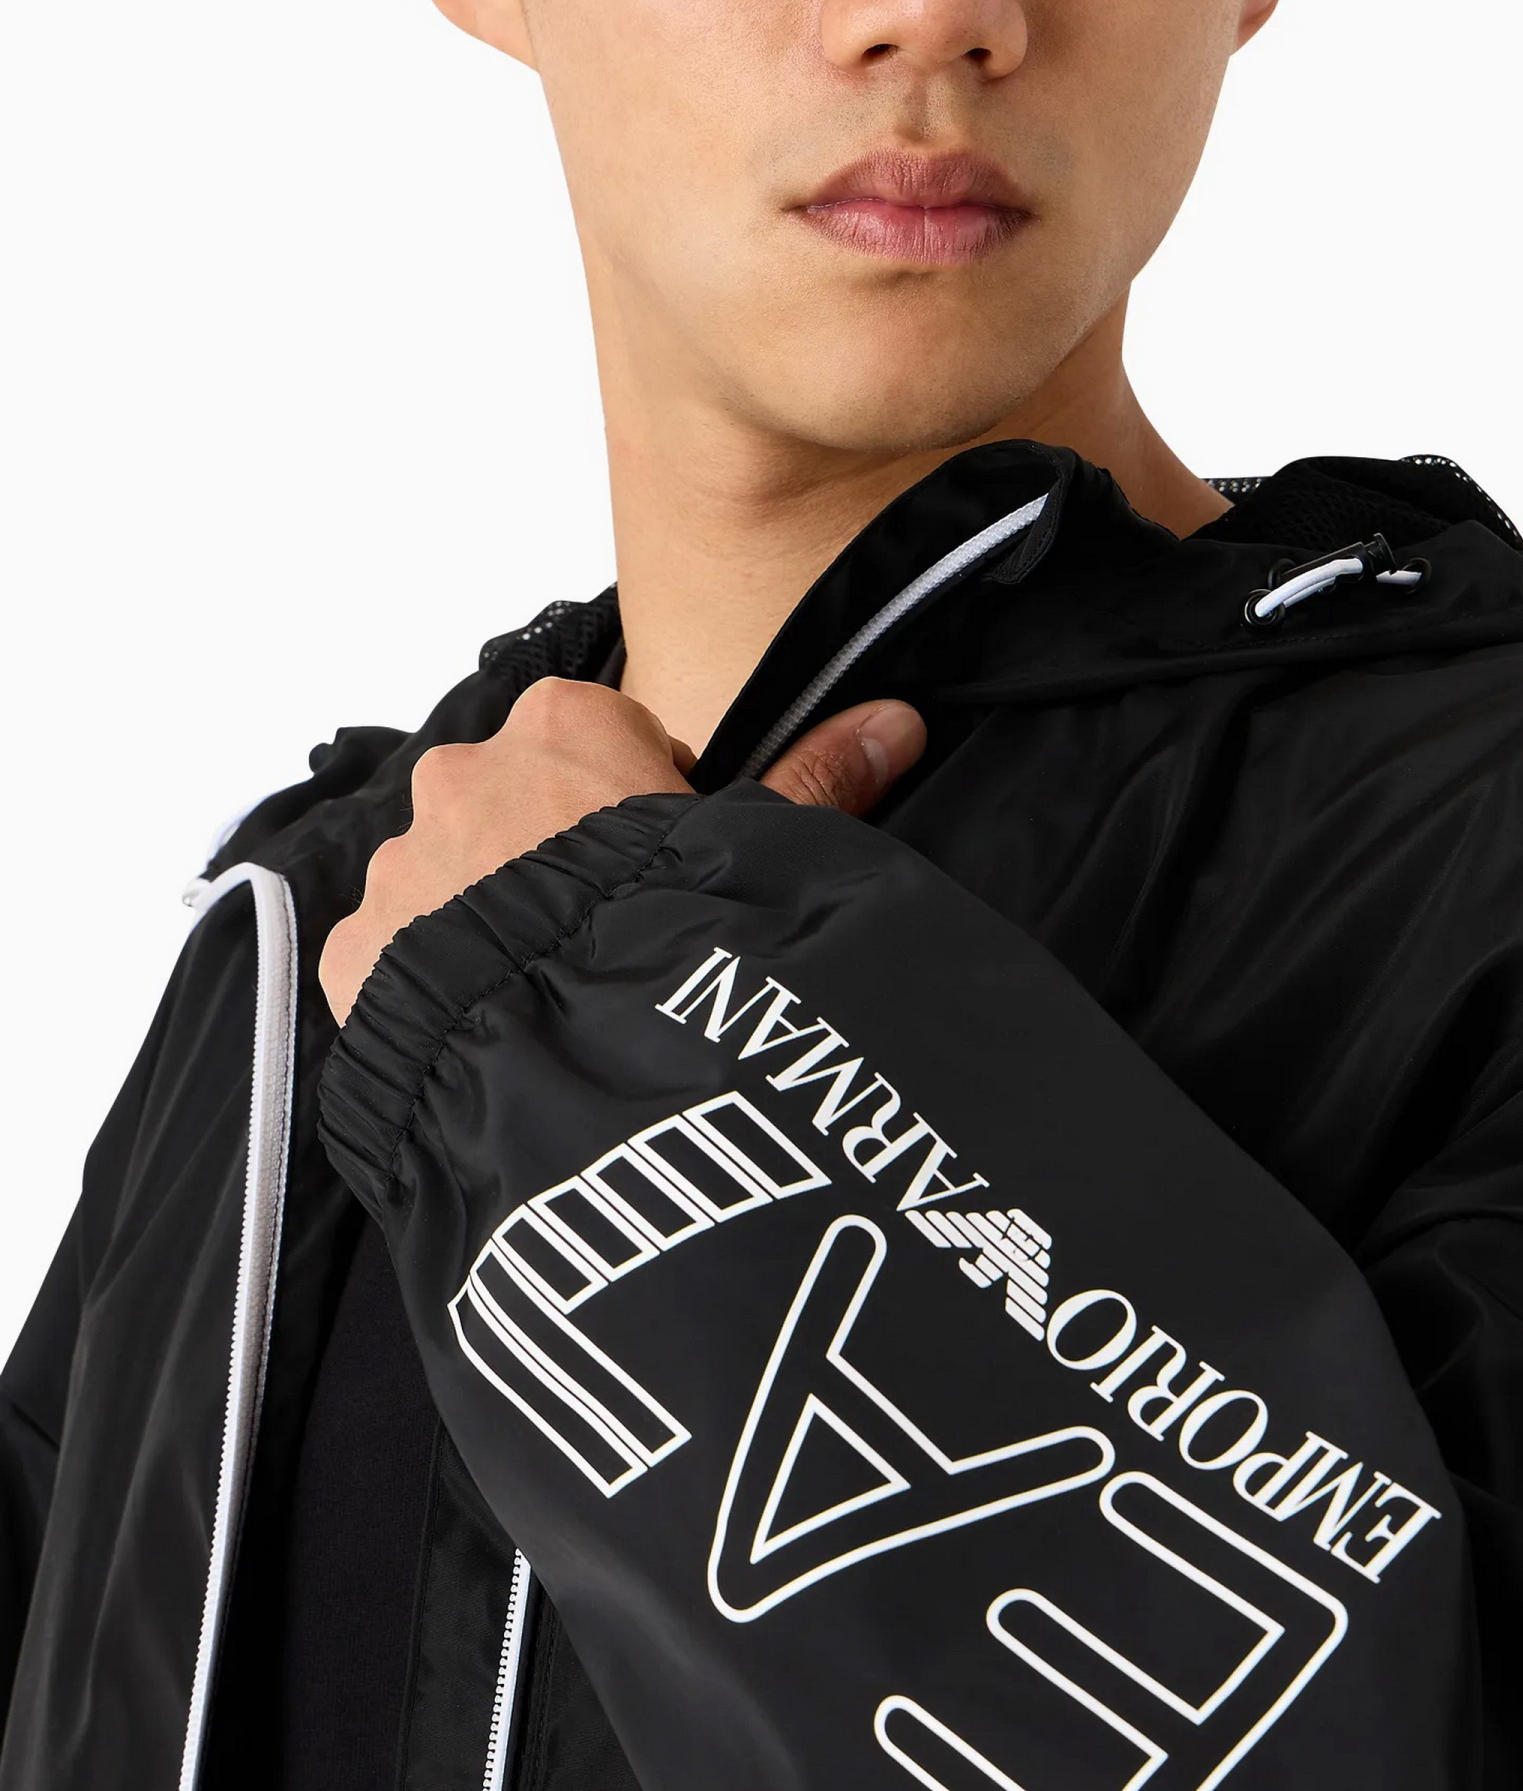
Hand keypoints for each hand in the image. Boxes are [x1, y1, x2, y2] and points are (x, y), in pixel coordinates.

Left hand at [320, 676, 924, 1024]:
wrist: (588, 1070)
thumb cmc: (688, 945)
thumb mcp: (770, 854)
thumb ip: (820, 779)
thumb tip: (896, 720)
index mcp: (563, 724)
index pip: (606, 734)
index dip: (647, 801)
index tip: (671, 866)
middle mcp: (463, 776)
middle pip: (518, 801)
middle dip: (557, 856)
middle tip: (624, 940)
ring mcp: (402, 866)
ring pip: (451, 878)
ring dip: (493, 921)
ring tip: (566, 1000)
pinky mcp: (358, 956)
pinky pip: (399, 956)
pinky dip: (442, 987)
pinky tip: (507, 1029)